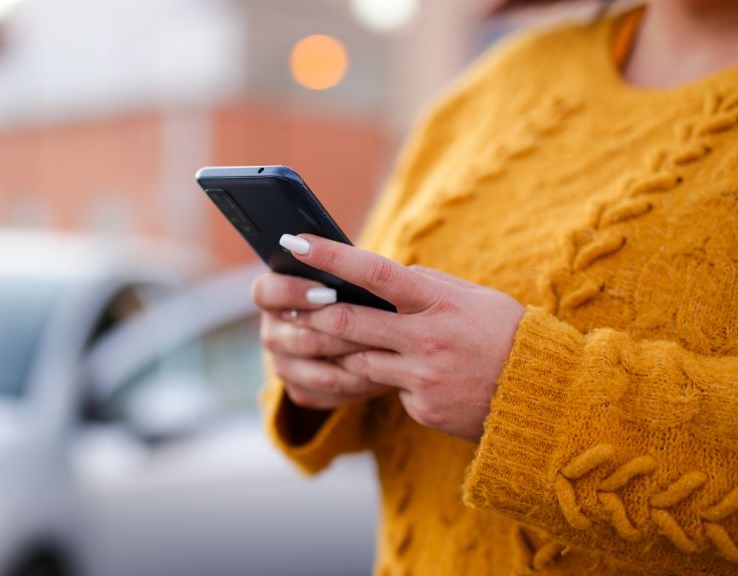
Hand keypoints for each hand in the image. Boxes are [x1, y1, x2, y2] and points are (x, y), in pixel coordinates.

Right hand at [252, 271, 388, 411]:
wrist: (359, 329)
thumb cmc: (352, 289)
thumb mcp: (344, 274)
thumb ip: (343, 270)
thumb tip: (364, 273)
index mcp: (270, 296)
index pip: (266, 292)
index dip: (293, 292)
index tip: (329, 291)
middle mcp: (271, 332)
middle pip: (301, 338)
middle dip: (341, 333)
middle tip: (377, 325)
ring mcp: (283, 364)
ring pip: (317, 371)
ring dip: (355, 361)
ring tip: (388, 351)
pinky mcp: (299, 390)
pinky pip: (329, 393)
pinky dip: (358, 384)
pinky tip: (386, 374)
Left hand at [259, 234, 525, 441]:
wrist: (542, 396)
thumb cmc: (503, 333)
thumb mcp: (469, 297)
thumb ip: (423, 286)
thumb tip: (376, 274)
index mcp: (439, 301)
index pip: (374, 272)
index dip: (330, 257)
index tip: (296, 242)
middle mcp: (427, 339)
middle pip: (350, 322)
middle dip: (313, 313)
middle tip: (286, 304)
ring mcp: (422, 377)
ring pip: (358, 360)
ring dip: (342, 349)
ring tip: (331, 337)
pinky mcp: (421, 407)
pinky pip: (387, 389)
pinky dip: (387, 378)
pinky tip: (411, 374)